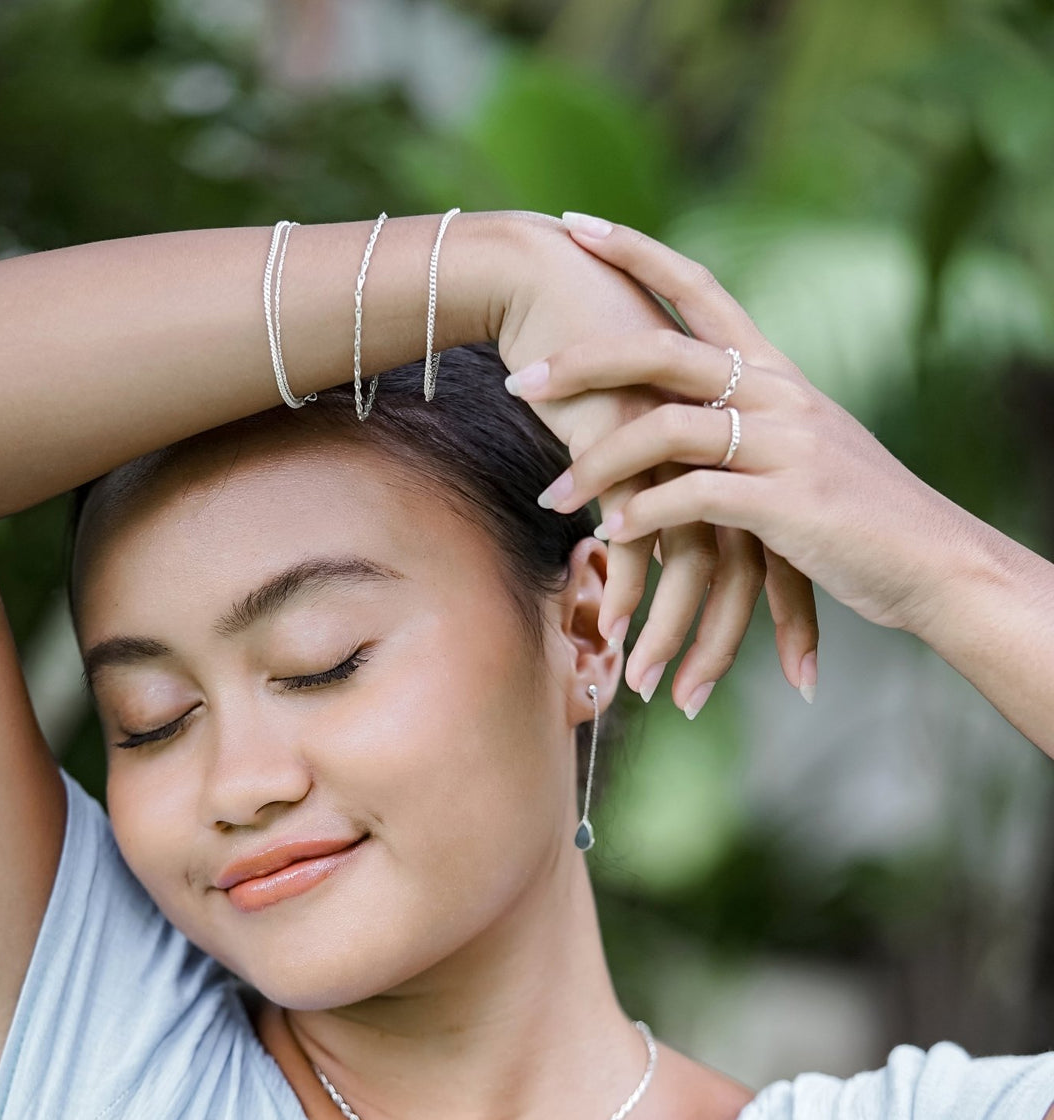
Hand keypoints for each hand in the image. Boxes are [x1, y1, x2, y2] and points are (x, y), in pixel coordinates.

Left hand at [507, 215, 983, 713]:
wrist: (931, 561)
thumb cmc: (857, 514)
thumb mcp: (801, 451)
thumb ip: (746, 427)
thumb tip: (682, 421)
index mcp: (777, 370)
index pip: (700, 286)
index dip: (636, 251)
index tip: (575, 225)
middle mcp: (779, 392)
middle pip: (662, 349)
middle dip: (583, 362)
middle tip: (520, 381)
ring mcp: (784, 444)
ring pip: (666, 430)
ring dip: (598, 465)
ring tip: (553, 500)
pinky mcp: (786, 504)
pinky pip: (694, 497)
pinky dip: (647, 516)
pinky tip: (614, 537)